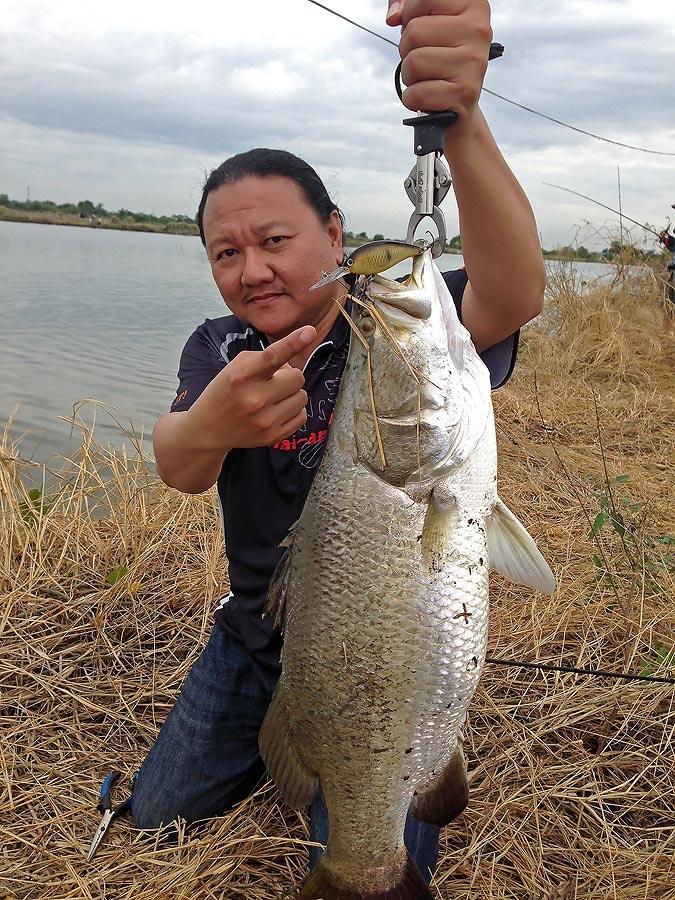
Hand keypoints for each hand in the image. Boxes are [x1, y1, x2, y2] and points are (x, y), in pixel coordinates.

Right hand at [187, 325, 315, 451]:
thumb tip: (293, 369)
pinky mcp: (273, 436)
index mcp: (241, 376)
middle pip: (297, 377)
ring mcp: (264, 421)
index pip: (272, 357)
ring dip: (292, 394)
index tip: (310, 331)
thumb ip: (264, 359)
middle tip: (273, 381)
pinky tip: (276, 411)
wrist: (209, 429)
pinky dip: (293, 411)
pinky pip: (302, 416)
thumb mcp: (235, 367)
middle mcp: (254, 399)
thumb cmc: (226, 391)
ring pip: (302, 397)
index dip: (293, 343)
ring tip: (273, 397)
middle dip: (289, 376)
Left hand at [386, 0, 492, 138]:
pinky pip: (417, 93)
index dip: (411, 14)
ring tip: (428, 77)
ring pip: (413, 62)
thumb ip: (407, 7)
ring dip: (410, 75)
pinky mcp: (464, 93)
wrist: (458, 103)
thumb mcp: (427, 23)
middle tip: (426, 58)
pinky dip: (413, 99)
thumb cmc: (439, 57)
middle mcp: (479, 30)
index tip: (423, 27)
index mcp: (473, 5)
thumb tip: (393, 17)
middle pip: (413, 32)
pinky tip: (430, 96)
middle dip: (407, 49)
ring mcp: (474, 63)